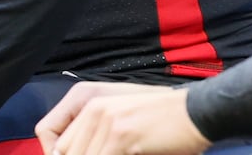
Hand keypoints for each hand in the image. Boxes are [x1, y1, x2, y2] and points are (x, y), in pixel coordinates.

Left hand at [35, 83, 204, 154]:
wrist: (196, 112)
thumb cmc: (163, 121)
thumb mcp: (121, 119)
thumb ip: (98, 135)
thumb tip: (69, 151)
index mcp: (87, 101)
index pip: (54, 137)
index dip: (57, 154)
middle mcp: (91, 109)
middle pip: (65, 150)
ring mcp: (105, 121)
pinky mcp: (121, 135)